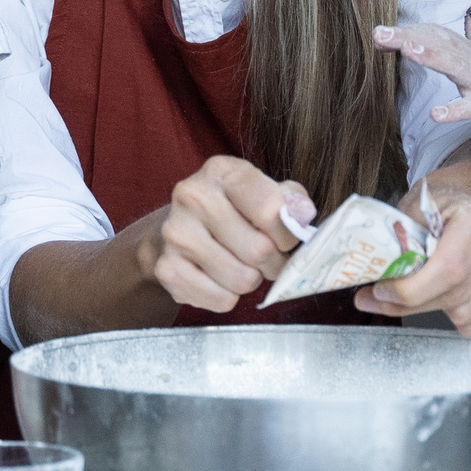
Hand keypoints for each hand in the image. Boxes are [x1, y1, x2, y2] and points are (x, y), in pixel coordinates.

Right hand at [136, 155, 315, 312]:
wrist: (179, 229)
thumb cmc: (232, 211)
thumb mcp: (262, 192)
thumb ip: (289, 200)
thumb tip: (303, 214)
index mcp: (222, 171)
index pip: (271, 211)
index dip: (288, 235)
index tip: (285, 239)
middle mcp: (193, 196)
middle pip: (259, 250)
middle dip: (274, 263)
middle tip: (268, 260)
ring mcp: (176, 233)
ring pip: (242, 279)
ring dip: (252, 281)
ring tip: (243, 267)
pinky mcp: (167, 268)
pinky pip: (221, 299)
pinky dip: (229, 297)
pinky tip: (220, 279)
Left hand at [356, 189, 470, 334]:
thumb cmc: (444, 209)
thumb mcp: (415, 208)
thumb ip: (398, 242)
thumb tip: (373, 280)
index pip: (449, 269)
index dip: (410, 289)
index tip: (381, 291)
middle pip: (455, 295)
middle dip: (412, 303)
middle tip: (382, 298)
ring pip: (465, 315)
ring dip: (433, 309)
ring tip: (421, 290)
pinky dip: (456, 318)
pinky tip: (447, 296)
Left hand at [373, 7, 470, 134]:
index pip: (433, 36)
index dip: (407, 32)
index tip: (379, 33)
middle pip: (436, 43)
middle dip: (405, 38)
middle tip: (376, 33)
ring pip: (453, 66)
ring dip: (429, 56)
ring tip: (404, 49)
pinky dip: (453, 110)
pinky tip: (434, 114)